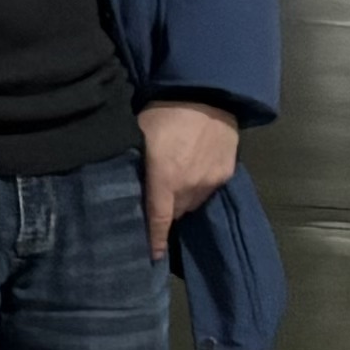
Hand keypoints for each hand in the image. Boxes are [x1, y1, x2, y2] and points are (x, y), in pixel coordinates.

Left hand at [137, 99, 240, 261]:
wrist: (208, 93)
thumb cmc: (165, 111)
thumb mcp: (139, 135)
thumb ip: (134, 164)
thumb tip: (123, 183)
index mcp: (164, 180)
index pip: (158, 221)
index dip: (154, 241)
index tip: (151, 256)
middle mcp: (189, 187)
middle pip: (175, 212)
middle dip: (165, 209)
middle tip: (155, 196)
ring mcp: (210, 181)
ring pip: (192, 202)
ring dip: (182, 197)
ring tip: (175, 179)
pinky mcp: (226, 173)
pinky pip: (208, 189)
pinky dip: (199, 185)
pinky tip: (193, 169)